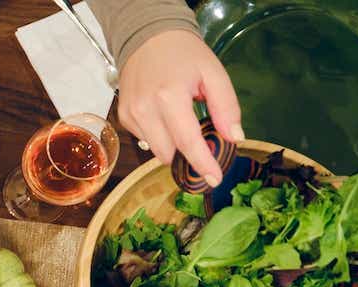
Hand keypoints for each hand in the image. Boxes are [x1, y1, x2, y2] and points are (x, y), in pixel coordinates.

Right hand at [118, 30, 242, 186]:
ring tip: (181, 122)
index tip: (214, 179)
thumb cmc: (184, 54)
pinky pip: (145, 139)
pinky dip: (158, 135)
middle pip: (169, 153)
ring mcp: (131, 115)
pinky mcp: (123, 117)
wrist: (148, 37)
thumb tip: (234, 138)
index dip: (203, 164)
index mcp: (170, 97)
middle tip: (203, 143)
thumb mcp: (214, 73)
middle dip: (187, 154)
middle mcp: (145, 109)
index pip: (188, 142)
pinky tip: (164, 116)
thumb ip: (226, 106)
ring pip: (155, 150)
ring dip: (172, 145)